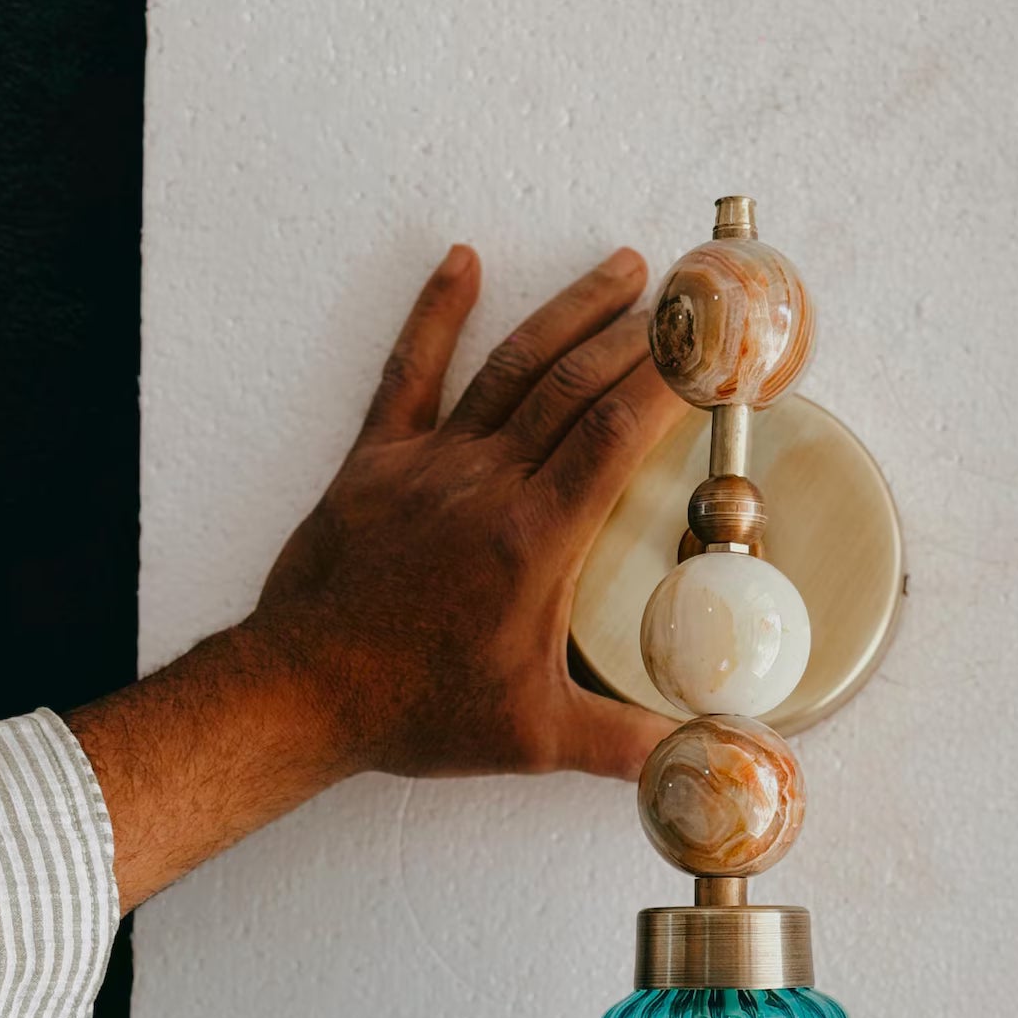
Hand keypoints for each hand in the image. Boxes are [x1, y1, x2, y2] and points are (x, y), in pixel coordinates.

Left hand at [67, 244, 685, 912]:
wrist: (305, 691)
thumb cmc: (416, 710)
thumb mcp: (537, 739)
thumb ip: (628, 744)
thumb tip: (707, 754)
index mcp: (534, 539)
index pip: (617, 433)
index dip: (670, 381)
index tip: (712, 351)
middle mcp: (486, 484)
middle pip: (575, 384)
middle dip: (639, 332)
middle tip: (688, 298)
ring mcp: (429, 463)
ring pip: (511, 365)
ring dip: (570, 310)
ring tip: (622, 269)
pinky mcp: (376, 460)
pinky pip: (410, 371)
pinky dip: (435, 312)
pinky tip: (461, 263)